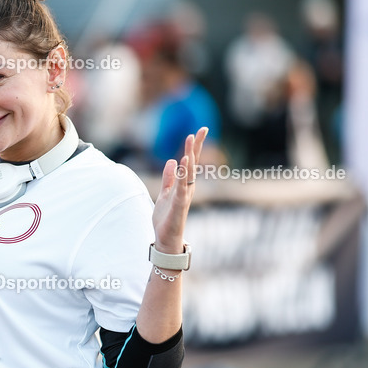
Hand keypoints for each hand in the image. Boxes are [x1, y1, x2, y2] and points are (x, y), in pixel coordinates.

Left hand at [152, 127, 206, 252]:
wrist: (166, 238)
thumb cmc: (166, 218)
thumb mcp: (164, 193)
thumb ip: (168, 178)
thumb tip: (171, 161)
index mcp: (184, 184)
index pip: (190, 162)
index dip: (194, 147)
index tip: (199, 131)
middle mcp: (187, 188)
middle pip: (193, 163)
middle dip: (197, 146)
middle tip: (203, 129)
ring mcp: (185, 195)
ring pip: (188, 172)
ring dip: (190, 155)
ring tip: (192, 139)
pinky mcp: (179, 204)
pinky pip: (182, 186)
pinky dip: (183, 174)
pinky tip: (183, 162)